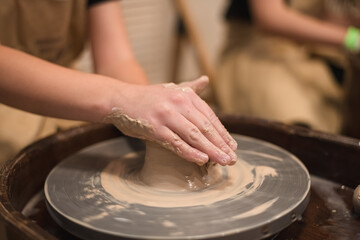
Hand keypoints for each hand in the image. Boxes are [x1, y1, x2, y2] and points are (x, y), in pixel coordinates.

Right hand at [104, 76, 237, 165]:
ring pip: (194, 135)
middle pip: (205, 127)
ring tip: (224, 162)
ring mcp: (167, 115)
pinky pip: (176, 142)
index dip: (222, 133)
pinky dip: (190, 152)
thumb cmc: (147, 97)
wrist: (119, 99)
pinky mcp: (155, 128)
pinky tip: (201, 160)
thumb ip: (190, 87)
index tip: (232, 146)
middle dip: (221, 144)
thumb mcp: (171, 89)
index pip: (210, 117)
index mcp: (186, 95)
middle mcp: (179, 103)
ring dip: (211, 150)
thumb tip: (206, 80)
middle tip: (233, 158)